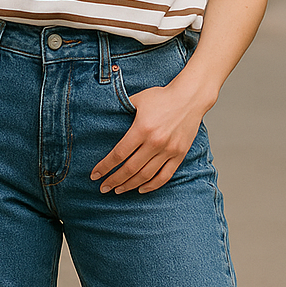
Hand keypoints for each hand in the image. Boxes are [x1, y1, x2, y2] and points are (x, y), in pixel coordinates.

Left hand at [91, 80, 208, 194]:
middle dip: (114, 181)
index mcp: (142, 128)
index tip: (95, 175)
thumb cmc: (163, 97)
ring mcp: (169, 150)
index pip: (119, 154)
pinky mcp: (179, 154)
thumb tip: (104, 120)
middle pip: (130, 169)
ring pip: (145, 176)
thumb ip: (121, 110)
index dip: (105, 167)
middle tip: (103, 187)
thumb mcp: (138, 99)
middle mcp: (155, 142)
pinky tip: (141, 189)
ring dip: (129, 185)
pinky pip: (164, 176)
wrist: (190, 97)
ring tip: (118, 190)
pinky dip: (152, 185)